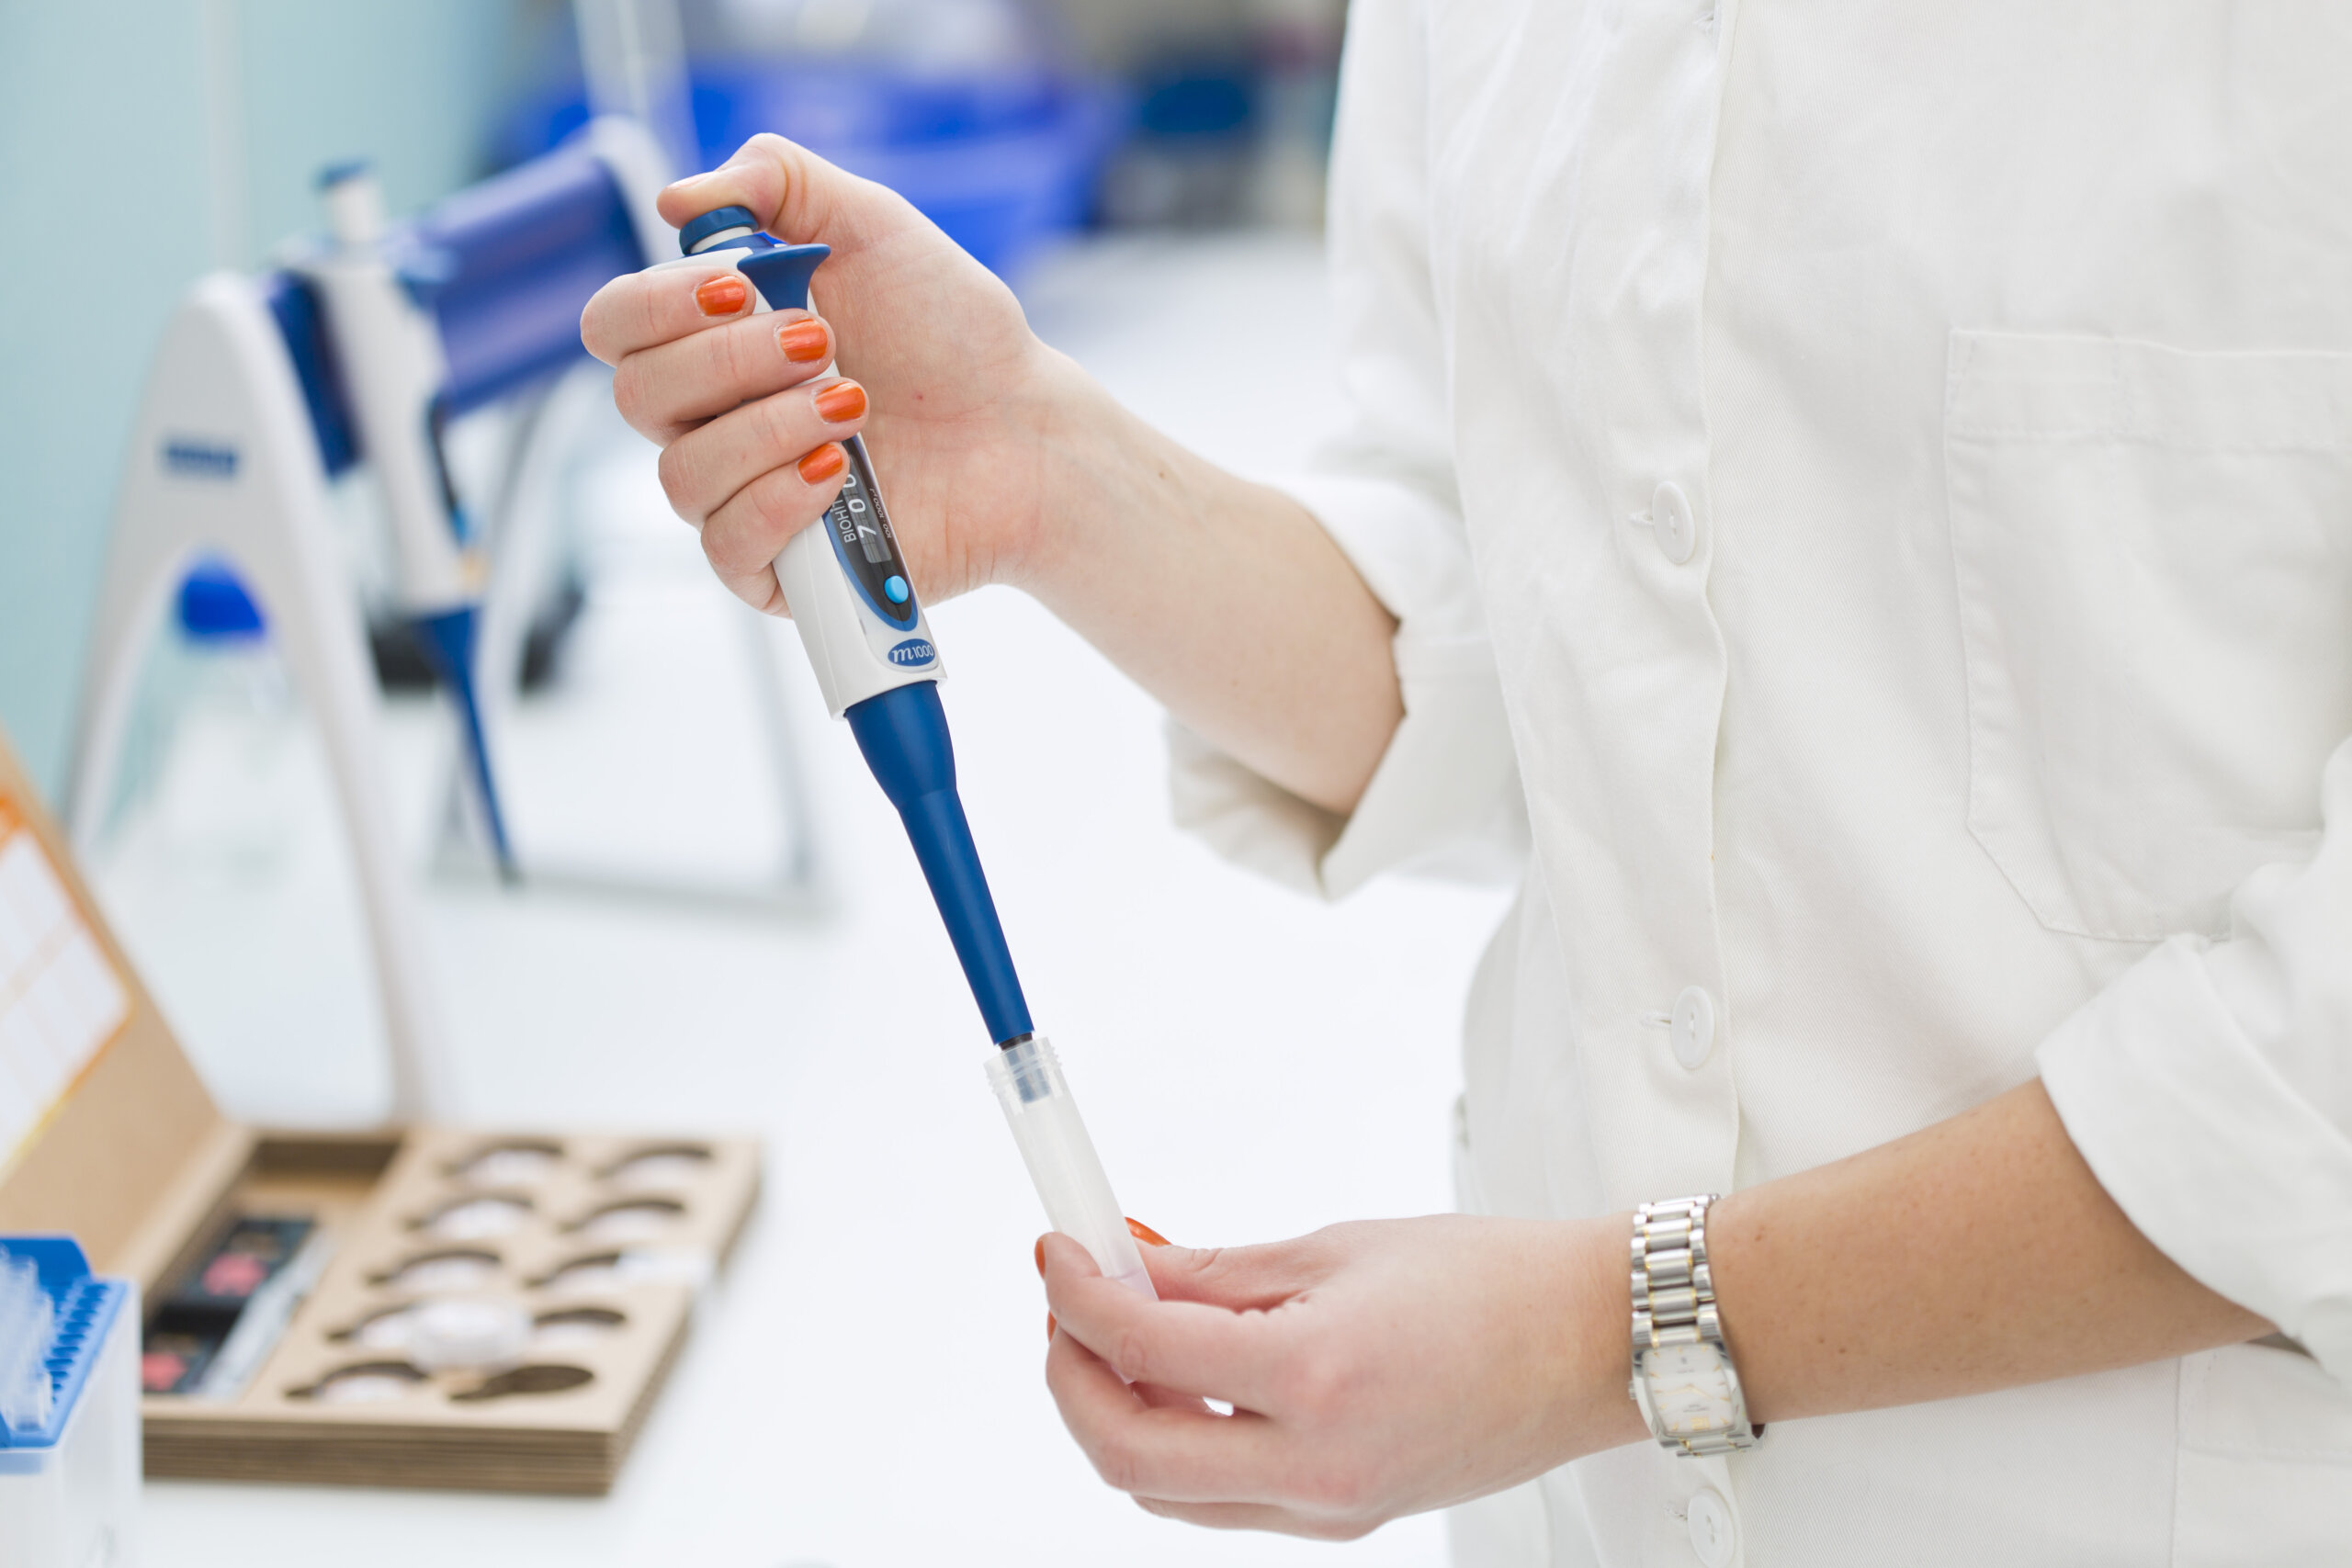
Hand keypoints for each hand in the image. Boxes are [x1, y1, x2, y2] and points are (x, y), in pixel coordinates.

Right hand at [580, 134, 1074, 614]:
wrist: (1023, 427)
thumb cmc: (949, 332)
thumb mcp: (870, 224)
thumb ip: (777, 180)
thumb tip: (678, 201)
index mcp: (713, 338)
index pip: (617, 326)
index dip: (657, 304)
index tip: (740, 286)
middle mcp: (712, 419)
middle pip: (638, 396)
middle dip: (730, 360)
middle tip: (825, 342)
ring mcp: (741, 495)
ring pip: (681, 475)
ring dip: (767, 428)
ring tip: (853, 404)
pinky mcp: (781, 567)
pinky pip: (727, 546)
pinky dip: (777, 500)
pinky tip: (836, 469)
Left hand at [1037, 1216, 1642, 1539]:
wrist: (1593, 1342)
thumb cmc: (1490, 1280)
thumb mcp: (1334, 1249)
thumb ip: (1212, 1273)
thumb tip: (1122, 1269)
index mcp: (1317, 1376)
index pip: (1144, 1350)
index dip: (1076, 1297)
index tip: (1055, 1254)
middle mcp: (1318, 1464)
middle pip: (1128, 1456)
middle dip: (1071, 1380)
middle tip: (1067, 1309)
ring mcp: (1333, 1507)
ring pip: (1166, 1492)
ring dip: (1120, 1416)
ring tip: (1123, 1335)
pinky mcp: (1348, 1520)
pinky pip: (1224, 1499)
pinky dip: (1181, 1442)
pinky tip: (1186, 1379)